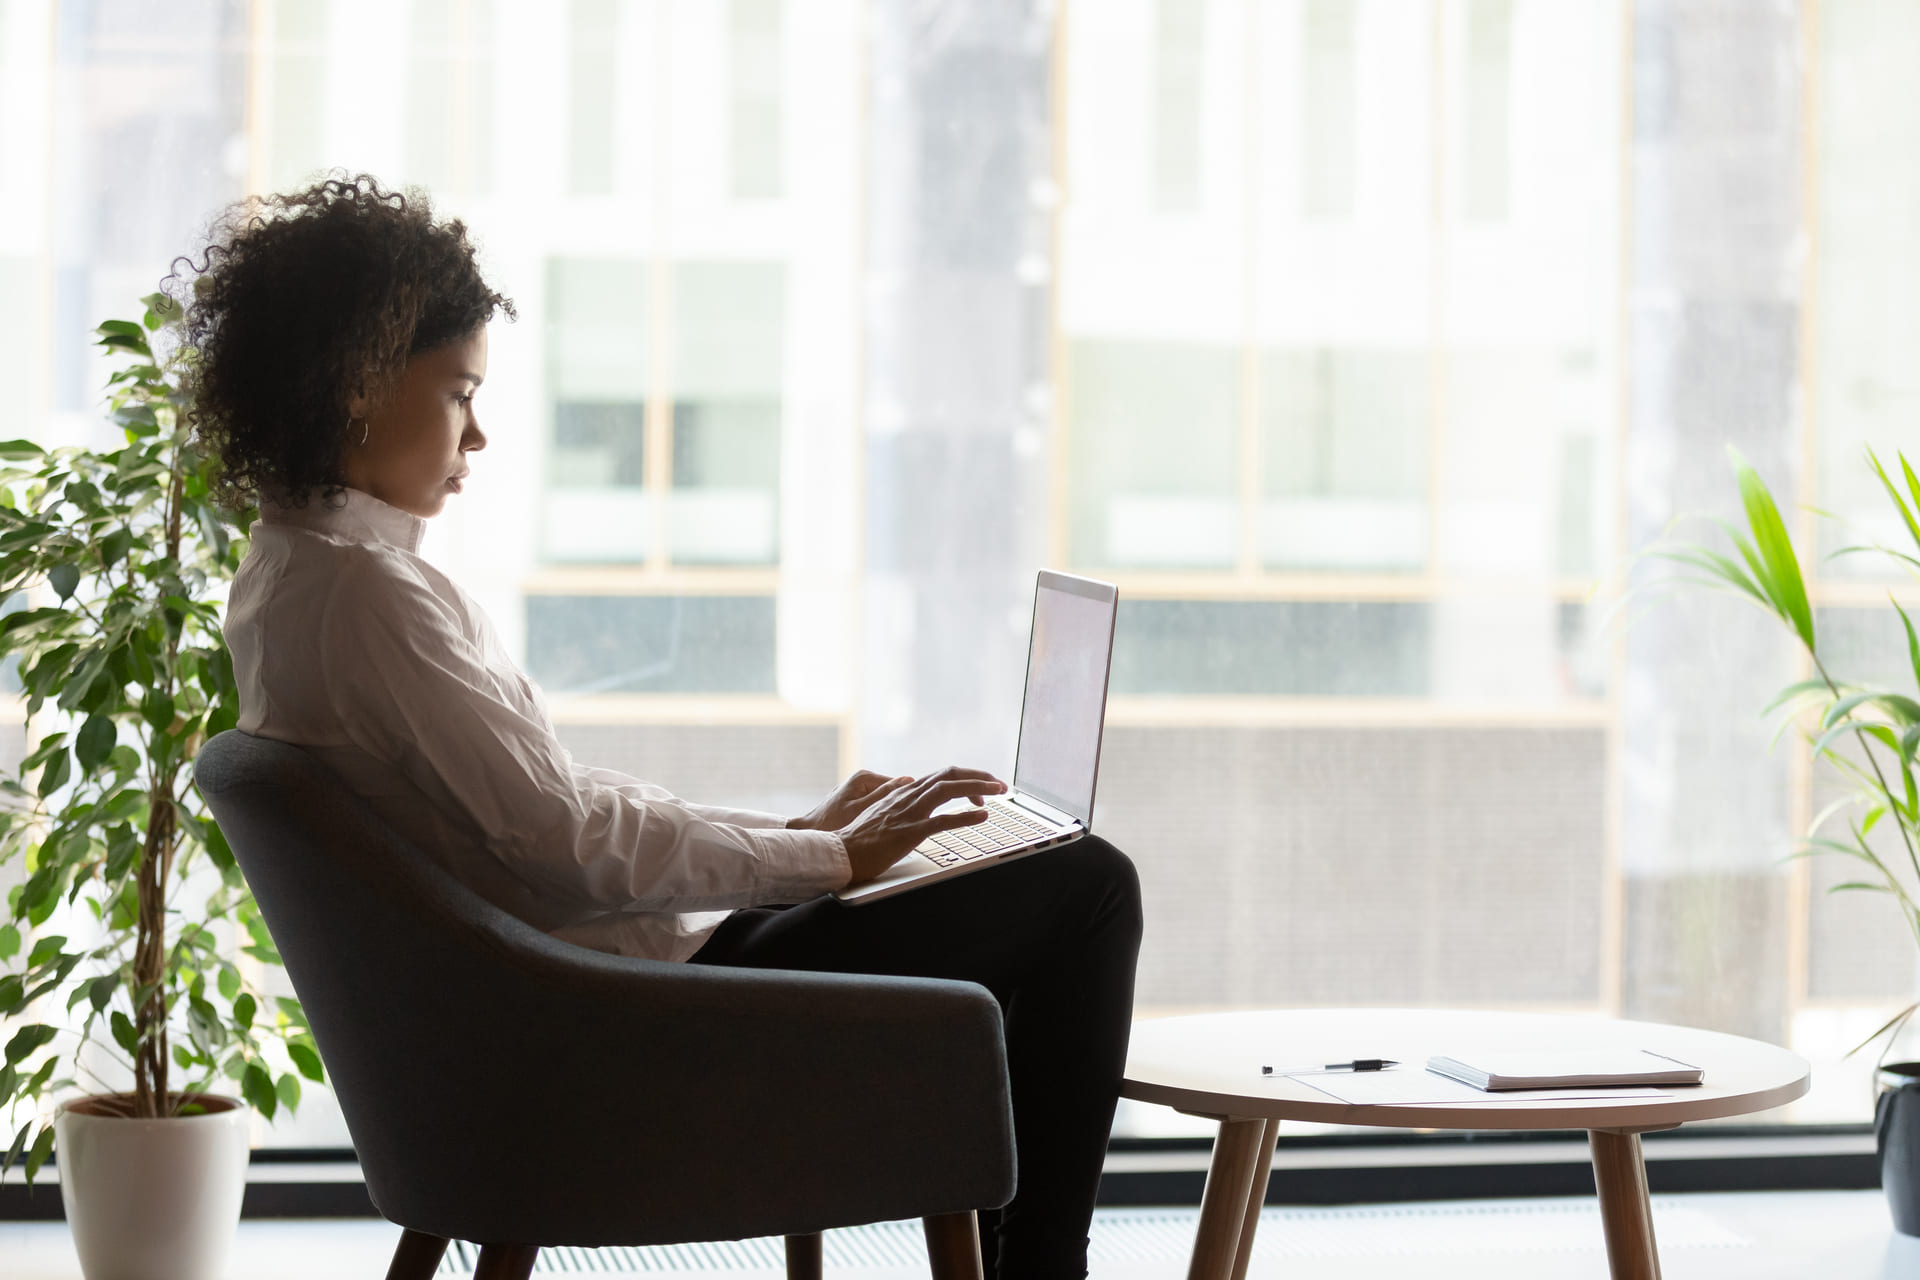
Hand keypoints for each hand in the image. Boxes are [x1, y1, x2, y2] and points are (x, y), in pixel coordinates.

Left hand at [789, 770, 905, 833]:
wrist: (809, 834)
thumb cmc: (832, 824)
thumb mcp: (862, 810)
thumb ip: (885, 795)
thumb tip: (909, 780)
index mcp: (865, 778)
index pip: (900, 785)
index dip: (910, 800)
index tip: (919, 813)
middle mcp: (862, 780)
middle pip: (893, 793)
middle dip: (900, 807)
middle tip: (907, 825)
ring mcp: (859, 790)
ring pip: (886, 801)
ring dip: (891, 813)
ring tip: (894, 829)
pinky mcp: (856, 801)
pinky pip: (876, 807)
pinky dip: (880, 816)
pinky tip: (881, 829)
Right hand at [832, 766, 1007, 883]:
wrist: (840, 851)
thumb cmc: (859, 838)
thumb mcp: (882, 812)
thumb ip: (898, 801)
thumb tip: (912, 791)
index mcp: (903, 792)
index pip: (941, 776)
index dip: (965, 778)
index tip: (982, 786)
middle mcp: (908, 796)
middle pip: (949, 775)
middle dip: (978, 776)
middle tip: (999, 784)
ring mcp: (909, 813)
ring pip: (948, 790)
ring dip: (977, 788)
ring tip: (998, 791)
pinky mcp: (909, 832)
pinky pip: (942, 820)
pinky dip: (965, 816)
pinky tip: (982, 816)